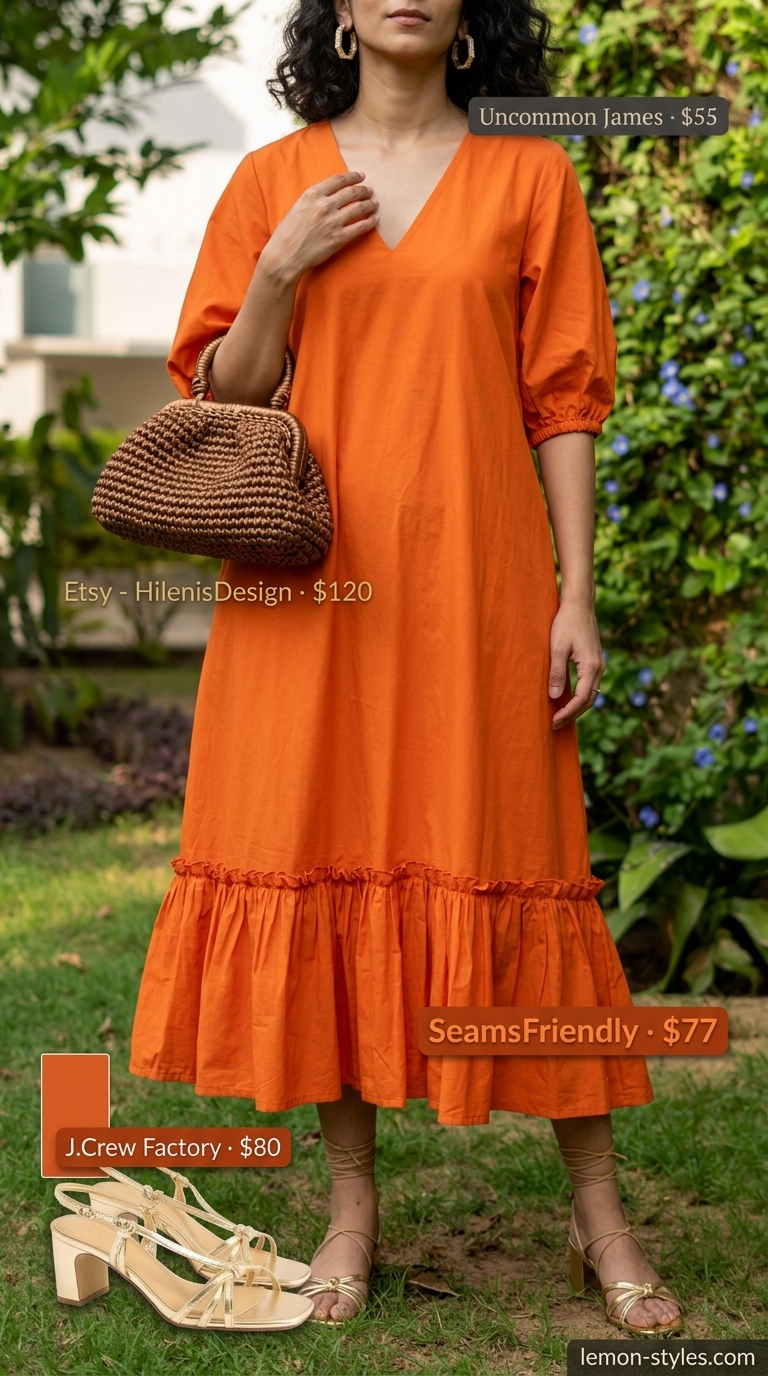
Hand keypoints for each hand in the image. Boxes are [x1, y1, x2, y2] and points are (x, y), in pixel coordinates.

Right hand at [259, 172, 377, 286]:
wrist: (285, 255)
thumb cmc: (288, 233)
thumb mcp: (298, 207)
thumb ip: (313, 200)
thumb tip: (328, 196)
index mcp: (312, 194)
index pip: (338, 180)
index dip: (352, 177)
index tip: (360, 176)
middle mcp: (324, 205)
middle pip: (351, 192)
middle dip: (364, 190)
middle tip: (370, 191)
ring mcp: (333, 221)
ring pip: (358, 208)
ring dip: (370, 204)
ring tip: (375, 203)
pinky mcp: (338, 238)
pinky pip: (360, 227)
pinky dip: (370, 222)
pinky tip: (375, 220)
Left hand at [548, 601, 603, 730]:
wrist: (579, 604)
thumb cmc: (566, 623)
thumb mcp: (557, 648)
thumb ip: (557, 673)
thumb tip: (556, 696)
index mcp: (591, 667)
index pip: (582, 698)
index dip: (568, 712)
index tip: (554, 721)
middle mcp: (599, 668)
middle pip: (589, 701)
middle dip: (573, 714)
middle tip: (555, 725)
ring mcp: (599, 664)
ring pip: (591, 694)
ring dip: (577, 707)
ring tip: (560, 716)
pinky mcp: (594, 661)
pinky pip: (590, 685)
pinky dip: (580, 697)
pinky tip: (567, 699)